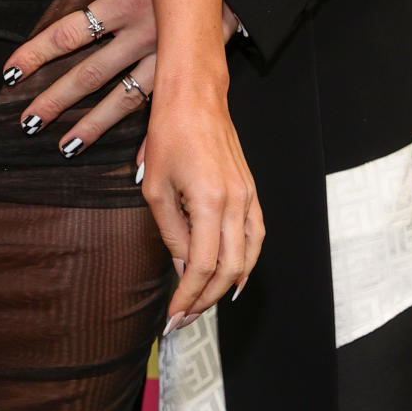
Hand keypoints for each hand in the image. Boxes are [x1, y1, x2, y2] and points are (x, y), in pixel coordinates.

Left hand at [2, 0, 237, 159]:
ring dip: (94, 125)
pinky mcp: (189, 70)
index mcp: (128, 1)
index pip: (71, 30)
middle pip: (91, 73)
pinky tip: (138, 167)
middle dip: (57, 97)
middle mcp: (144, 35)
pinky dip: (152, 139)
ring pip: (123, 99)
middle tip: (28, 121)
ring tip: (65, 145)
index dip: (38, 50)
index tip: (10, 70)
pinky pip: (165, 109)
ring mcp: (168, 58)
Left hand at [143, 70, 264, 328]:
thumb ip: (171, 232)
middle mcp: (236, 201)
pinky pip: (256, 235)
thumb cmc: (169, 131)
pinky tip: (234, 276)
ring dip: (227, 286)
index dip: (188, 297)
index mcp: (210, 201)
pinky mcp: (251, 189)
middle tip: (184, 317)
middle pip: (229, 269)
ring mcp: (248, 195)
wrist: (195, 93)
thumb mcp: (155, 186)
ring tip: (205, 304)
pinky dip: (247, 261)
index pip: (202, 267)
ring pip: (248, 257)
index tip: (172, 317)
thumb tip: (183, 269)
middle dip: (206, 300)